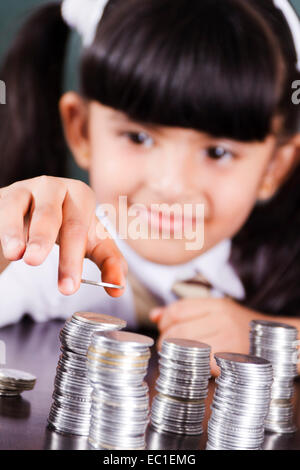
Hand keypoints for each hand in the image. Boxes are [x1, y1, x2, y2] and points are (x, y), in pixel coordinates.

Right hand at [0, 176, 126, 296]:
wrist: (32, 215)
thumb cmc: (66, 228)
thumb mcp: (90, 243)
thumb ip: (109, 263)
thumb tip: (118, 289)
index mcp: (80, 195)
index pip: (78, 228)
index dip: (73, 259)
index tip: (68, 288)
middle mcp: (54, 187)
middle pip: (51, 216)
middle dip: (44, 240)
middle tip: (38, 265)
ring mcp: (26, 189)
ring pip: (20, 207)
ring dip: (17, 231)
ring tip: (17, 255)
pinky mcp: (5, 196)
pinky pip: (4, 209)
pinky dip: (5, 229)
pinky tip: (9, 249)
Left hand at [150, 297, 264, 375]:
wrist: (269, 342)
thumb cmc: (236, 326)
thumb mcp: (213, 311)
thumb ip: (183, 311)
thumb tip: (154, 315)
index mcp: (215, 304)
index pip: (178, 310)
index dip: (164, 320)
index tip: (164, 328)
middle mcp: (221, 319)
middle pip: (178, 330)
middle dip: (167, 340)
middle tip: (168, 346)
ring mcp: (227, 338)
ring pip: (186, 347)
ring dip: (176, 354)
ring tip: (179, 355)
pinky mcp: (229, 358)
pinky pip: (200, 363)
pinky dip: (193, 365)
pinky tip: (195, 364)